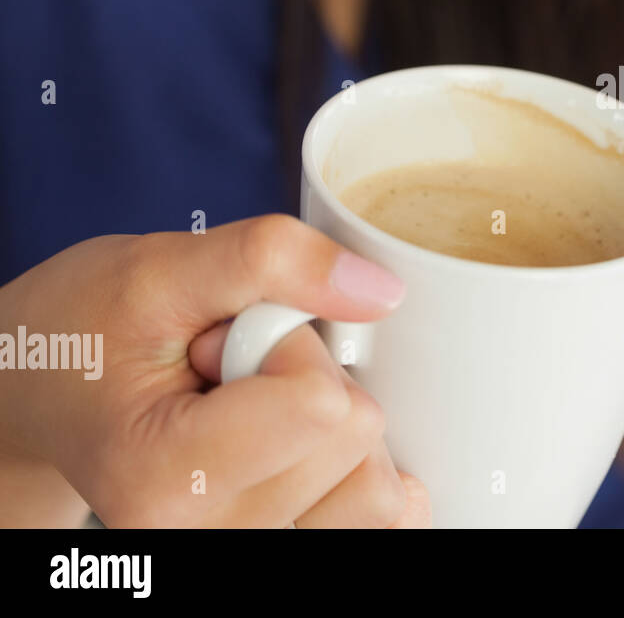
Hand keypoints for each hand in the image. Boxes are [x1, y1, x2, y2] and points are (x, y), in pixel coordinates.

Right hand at [0, 215, 431, 526]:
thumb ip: (267, 261)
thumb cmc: (87, 333)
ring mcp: (247, 554)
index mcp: (166, 479)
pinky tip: (304, 448)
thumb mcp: (157, 269)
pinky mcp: (288, 548)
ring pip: (378, 486)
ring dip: (334, 426)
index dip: (288, 342)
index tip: (221, 343)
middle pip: (354, 436)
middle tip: (230, 374)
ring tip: (255, 409)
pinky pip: (387, 519)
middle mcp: (208, 540)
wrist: (44, 395)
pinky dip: (361, 468)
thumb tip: (379, 292)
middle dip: (311, 379)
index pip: (320, 403)